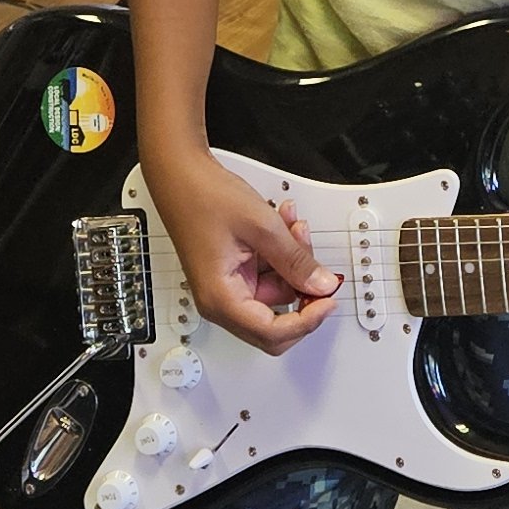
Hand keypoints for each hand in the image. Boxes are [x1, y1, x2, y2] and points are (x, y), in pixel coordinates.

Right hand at [141, 144, 341, 356]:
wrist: (181, 175)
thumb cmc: (203, 197)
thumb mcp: (262, 226)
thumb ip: (295, 260)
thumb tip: (321, 285)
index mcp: (221, 298)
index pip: (272, 333)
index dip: (307, 320)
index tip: (327, 300)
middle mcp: (221, 300)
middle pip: (275, 323)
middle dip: (302, 292)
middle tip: (320, 273)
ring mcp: (228, 286)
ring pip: (277, 293)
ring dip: (293, 262)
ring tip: (294, 228)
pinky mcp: (234, 272)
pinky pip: (268, 275)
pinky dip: (281, 253)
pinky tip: (284, 227)